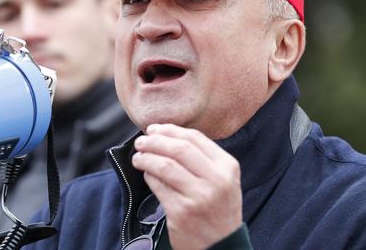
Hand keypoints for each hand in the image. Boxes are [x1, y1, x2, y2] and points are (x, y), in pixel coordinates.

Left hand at [132, 124, 241, 249]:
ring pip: (164, 165)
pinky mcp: (181, 212)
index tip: (155, 128)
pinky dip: (148, 176)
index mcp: (228, 167)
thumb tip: (166, 134)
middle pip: (178, 149)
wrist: (221, 247)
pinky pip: (158, 186)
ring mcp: (199, 197)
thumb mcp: (222, 181)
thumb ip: (202, 159)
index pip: (195, 138)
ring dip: (146, 158)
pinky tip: (146, 175)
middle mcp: (216, 180)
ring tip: (138, 157)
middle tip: (141, 142)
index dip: (170, 130)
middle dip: (155, 141)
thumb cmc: (217, 210)